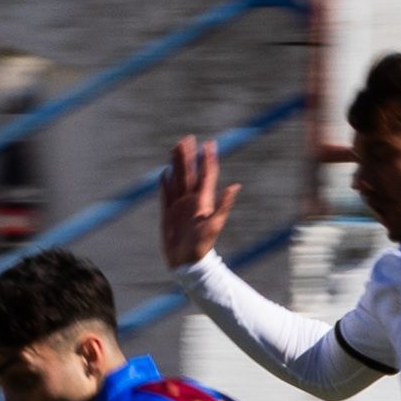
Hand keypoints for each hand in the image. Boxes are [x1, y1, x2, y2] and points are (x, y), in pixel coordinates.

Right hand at [161, 136, 239, 267]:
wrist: (188, 261)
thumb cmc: (203, 245)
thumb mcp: (215, 224)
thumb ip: (224, 205)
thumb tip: (235, 186)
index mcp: (203, 200)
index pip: (206, 175)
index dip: (207, 159)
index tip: (209, 143)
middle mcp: (192, 200)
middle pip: (190, 173)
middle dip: (188, 156)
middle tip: (187, 138)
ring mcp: (180, 206)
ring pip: (178, 179)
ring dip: (177, 164)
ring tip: (175, 149)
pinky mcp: (169, 213)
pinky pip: (166, 194)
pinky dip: (165, 183)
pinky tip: (165, 173)